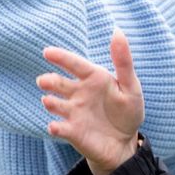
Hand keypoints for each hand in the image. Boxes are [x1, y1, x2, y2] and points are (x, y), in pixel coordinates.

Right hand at [39, 29, 143, 174]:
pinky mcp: (71, 132)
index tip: (47, 51)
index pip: (75, 64)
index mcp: (93, 79)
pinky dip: (56, 127)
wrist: (125, 143)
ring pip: (55, 104)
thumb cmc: (127, 110)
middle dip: (50, 81)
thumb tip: (117, 31)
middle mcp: (78, 93)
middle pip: (59, 83)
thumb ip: (123, 62)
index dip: (61, 57)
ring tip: (49, 101)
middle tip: (44, 81)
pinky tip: (54, 127)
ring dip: (50, 102)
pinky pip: (60, 128)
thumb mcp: (131, 86)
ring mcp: (73, 112)